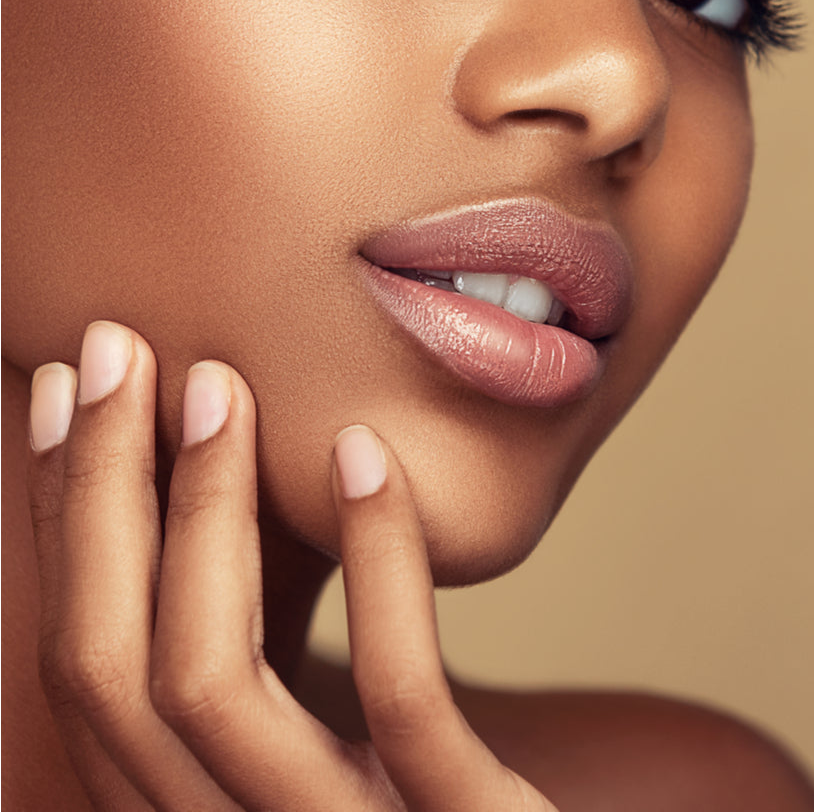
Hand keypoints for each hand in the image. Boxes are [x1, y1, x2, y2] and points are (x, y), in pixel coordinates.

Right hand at [27, 320, 558, 811]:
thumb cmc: (447, 796)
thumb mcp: (335, 727)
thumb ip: (273, 658)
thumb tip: (211, 503)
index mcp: (204, 805)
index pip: (92, 668)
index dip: (65, 523)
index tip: (67, 390)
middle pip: (115, 672)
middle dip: (99, 497)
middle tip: (112, 349)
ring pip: (211, 685)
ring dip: (201, 514)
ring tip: (220, 384)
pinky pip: (400, 697)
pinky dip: (378, 564)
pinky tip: (364, 454)